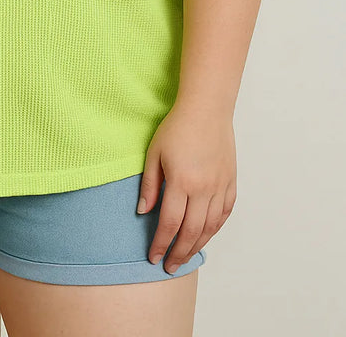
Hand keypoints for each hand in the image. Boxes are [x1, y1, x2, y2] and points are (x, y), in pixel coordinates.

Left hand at [136, 101, 236, 272]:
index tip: (153, 257)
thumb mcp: (154, 152)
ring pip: (211, 227)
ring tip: (186, 256)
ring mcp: (220, 186)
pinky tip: (206, 235)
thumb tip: (143, 212)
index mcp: (182, 181)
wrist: (206, 109)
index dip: (161, 243)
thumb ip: (150, 185)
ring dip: (198, 245)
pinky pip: (225, 213)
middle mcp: (204, 188)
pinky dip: (216, 228)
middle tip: (170, 266)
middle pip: (192, 232)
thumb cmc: (177, 127)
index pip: (170, 223)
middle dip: (179, 253)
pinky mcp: (231, 182)